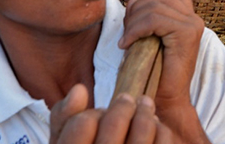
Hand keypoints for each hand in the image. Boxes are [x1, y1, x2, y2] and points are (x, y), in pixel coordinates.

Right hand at [50, 85, 171, 143]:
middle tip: (126, 100)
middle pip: (113, 125)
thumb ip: (63, 117)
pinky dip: (161, 132)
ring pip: (141, 135)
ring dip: (145, 114)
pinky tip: (155, 129)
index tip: (100, 112)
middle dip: (122, 107)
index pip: (83, 124)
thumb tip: (79, 89)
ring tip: (144, 105)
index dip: (93, 113)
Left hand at [119, 0, 203, 115]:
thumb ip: (146, 15)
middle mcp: (193, 17)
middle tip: (126, 34)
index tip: (134, 23)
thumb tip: (133, 1)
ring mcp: (192, 24)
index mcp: (187, 16)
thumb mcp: (148, 35)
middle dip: (136, 12)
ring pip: (154, 7)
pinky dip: (135, 30)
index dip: (146, 1)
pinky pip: (154, 20)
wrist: (166, 99)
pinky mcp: (187, 33)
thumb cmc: (154, 70)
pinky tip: (127, 44)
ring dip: (133, 23)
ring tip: (127, 40)